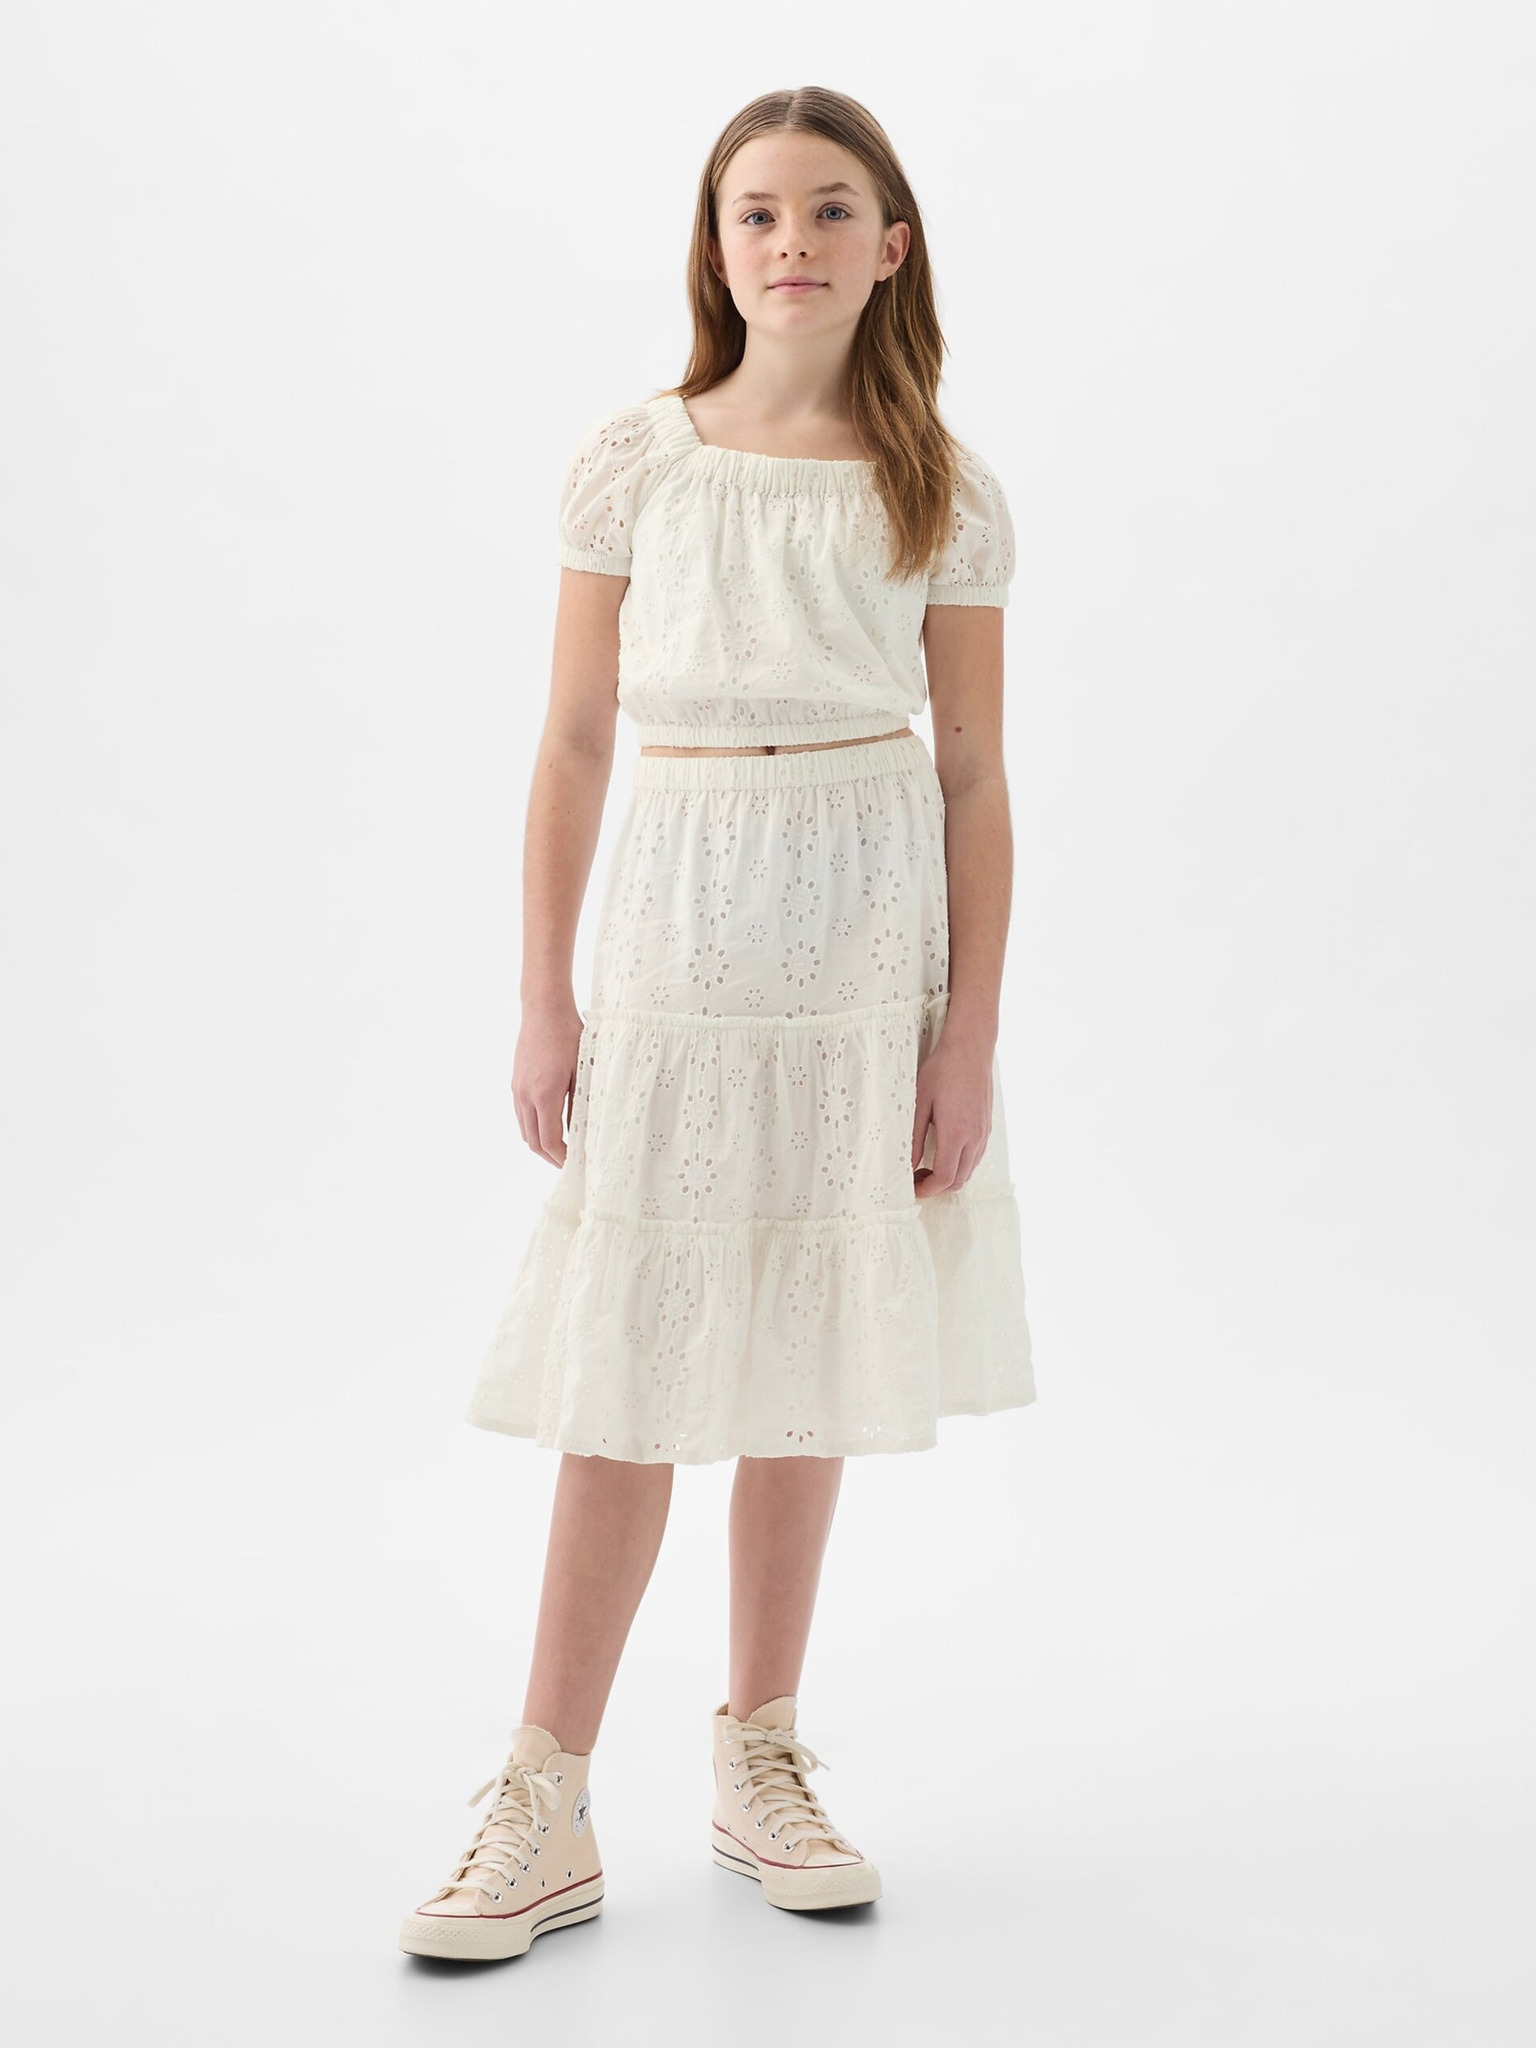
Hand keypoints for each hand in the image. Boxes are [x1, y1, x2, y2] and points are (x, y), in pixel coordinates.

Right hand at [512, 997, 585, 1166]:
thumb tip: (584, 1130)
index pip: (548, 1140)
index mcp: (544, 1094)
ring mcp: (517, 1088)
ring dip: (540, 1143)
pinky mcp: (516, 1081)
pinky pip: (521, 1114)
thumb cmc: (570, 1034)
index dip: (561, 1158)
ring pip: (524, 1129)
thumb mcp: (583, 1069)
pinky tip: (548, 1124)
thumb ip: (581, 1102)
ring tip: (560, 1147)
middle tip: (569, 1162)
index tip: (575, 1163)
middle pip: (532, 1141)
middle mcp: (525, 1095)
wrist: (544, 1008)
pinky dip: (533, 1127)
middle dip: (550, 1156)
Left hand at [911, 1032, 993, 1197]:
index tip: (912, 1188)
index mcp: (956, 1133)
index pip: (945, 1178)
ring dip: (950, 1177)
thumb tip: (907, 1164)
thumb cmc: (943, 1070)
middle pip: (959, 1181)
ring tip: (927, 1167)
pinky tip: (944, 1153)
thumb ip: (914, 1137)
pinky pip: (976, 1157)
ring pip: (970, 1170)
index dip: (927, 1190)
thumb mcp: (920, 1102)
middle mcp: (974, 1137)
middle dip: (937, 1188)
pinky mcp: (987, 1126)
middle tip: (916, 1178)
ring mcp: (984, 1132)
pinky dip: (961, 1165)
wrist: (970, 1048)